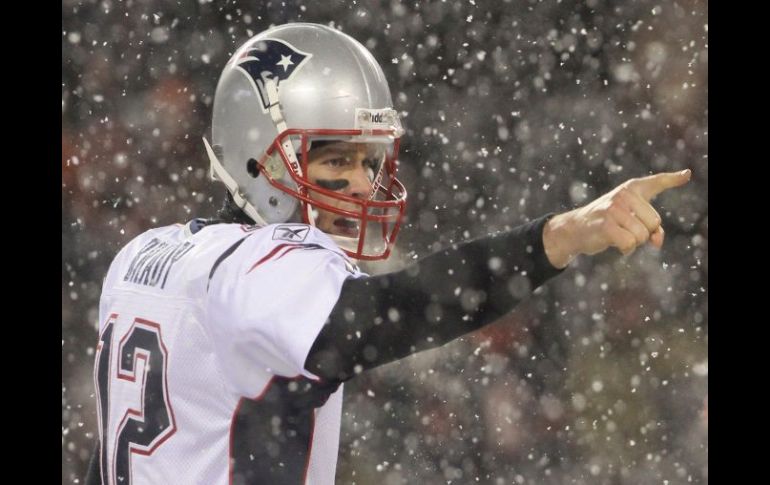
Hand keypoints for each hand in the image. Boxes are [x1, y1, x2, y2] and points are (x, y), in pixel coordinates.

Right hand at [543, 169, 691, 267]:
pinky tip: (614, 243)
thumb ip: (650, 228)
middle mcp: (624, 195)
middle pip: (654, 222)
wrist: (575, 229)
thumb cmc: (605, 223)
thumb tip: (657, 241)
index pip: (655, 182)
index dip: (673, 179)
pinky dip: (625, 249)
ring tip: (617, 235)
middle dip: (644, 233)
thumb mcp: (628, 220)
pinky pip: (630, 243)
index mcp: (630, 189)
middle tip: (625, 229)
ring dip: (633, 242)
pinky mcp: (606, 224)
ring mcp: (614, 209)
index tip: (687, 175)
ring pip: (643, 235)